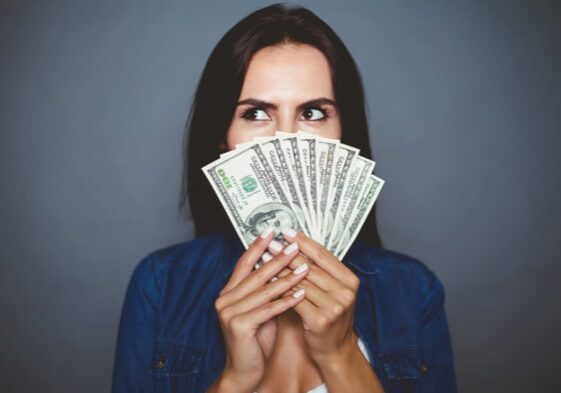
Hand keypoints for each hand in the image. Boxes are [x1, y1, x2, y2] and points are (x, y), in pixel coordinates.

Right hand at [213, 228, 308, 390]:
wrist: (244, 371)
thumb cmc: (256, 339)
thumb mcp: (260, 309)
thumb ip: (265, 290)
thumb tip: (282, 264)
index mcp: (228, 292)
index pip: (244, 263)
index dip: (258, 246)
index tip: (271, 230)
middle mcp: (225, 299)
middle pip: (256, 273)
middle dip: (277, 258)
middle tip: (295, 245)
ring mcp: (229, 312)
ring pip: (263, 290)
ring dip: (286, 278)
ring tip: (305, 268)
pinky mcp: (239, 326)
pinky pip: (267, 309)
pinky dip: (285, 301)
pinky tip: (300, 293)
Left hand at [271, 229, 360, 363]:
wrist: (335, 351)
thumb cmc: (330, 317)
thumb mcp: (333, 292)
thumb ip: (321, 272)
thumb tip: (297, 246)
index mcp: (350, 280)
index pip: (324, 255)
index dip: (304, 242)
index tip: (287, 232)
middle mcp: (345, 292)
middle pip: (311, 267)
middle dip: (288, 254)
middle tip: (272, 243)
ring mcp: (334, 307)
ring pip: (300, 282)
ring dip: (280, 269)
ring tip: (265, 259)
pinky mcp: (320, 320)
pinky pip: (294, 299)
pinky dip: (280, 289)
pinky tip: (268, 282)